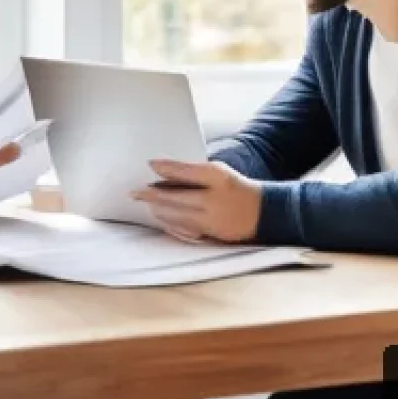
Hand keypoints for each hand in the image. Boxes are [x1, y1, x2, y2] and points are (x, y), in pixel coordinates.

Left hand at [131, 159, 262, 243]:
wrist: (262, 212)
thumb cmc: (234, 187)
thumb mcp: (217, 171)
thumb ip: (191, 170)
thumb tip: (161, 169)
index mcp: (217, 178)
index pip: (187, 171)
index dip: (166, 167)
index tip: (149, 163)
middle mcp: (213, 200)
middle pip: (176, 198)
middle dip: (152, 194)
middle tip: (135, 192)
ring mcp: (212, 220)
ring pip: (177, 216)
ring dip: (158, 210)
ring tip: (145, 204)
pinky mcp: (211, 235)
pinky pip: (185, 230)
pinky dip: (170, 223)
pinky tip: (161, 218)